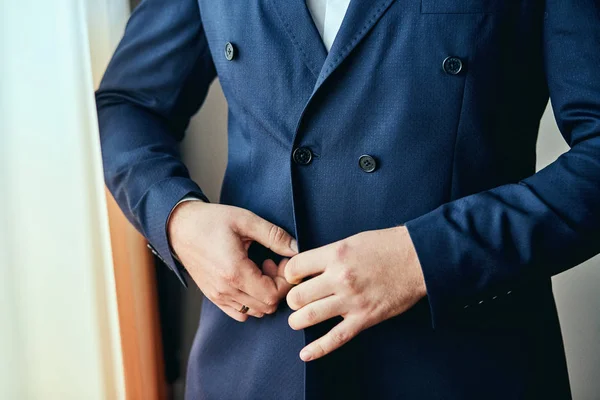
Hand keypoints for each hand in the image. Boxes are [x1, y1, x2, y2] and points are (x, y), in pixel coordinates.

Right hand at [168, 200, 295, 320]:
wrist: (179, 227)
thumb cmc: (211, 221)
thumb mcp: (246, 220)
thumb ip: (274, 236)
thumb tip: (297, 249)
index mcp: (234, 272)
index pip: (273, 295)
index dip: (285, 280)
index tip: (282, 261)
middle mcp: (225, 290)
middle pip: (267, 307)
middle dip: (278, 286)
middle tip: (272, 263)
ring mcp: (218, 296)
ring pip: (255, 312)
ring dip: (265, 294)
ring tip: (260, 269)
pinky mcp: (213, 297)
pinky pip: (239, 312)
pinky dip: (251, 301)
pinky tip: (249, 279)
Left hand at [284, 226, 425, 360]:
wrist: (418, 258)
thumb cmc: (386, 246)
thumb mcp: (351, 240)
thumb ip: (328, 255)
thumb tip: (308, 268)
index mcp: (335, 254)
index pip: (294, 268)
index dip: (289, 275)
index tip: (294, 279)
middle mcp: (339, 277)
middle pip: (297, 296)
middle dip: (292, 300)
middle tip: (297, 300)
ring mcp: (351, 300)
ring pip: (309, 316)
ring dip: (298, 321)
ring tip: (299, 319)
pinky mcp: (364, 318)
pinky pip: (335, 338)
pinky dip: (318, 349)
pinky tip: (306, 353)